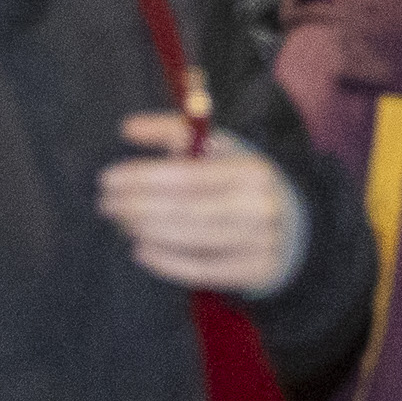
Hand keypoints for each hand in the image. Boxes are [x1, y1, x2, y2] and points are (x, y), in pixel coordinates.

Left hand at [97, 113, 299, 296]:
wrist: (296, 223)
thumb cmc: (242, 179)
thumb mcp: (219, 148)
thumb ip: (172, 132)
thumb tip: (127, 128)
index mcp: (251, 169)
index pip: (187, 175)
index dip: (142, 178)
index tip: (107, 179)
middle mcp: (259, 207)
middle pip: (185, 209)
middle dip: (136, 206)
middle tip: (105, 204)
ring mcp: (260, 244)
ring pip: (190, 239)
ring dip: (145, 231)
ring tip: (118, 221)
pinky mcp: (255, 272)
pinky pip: (202, 270)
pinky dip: (166, 262)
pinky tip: (140, 250)